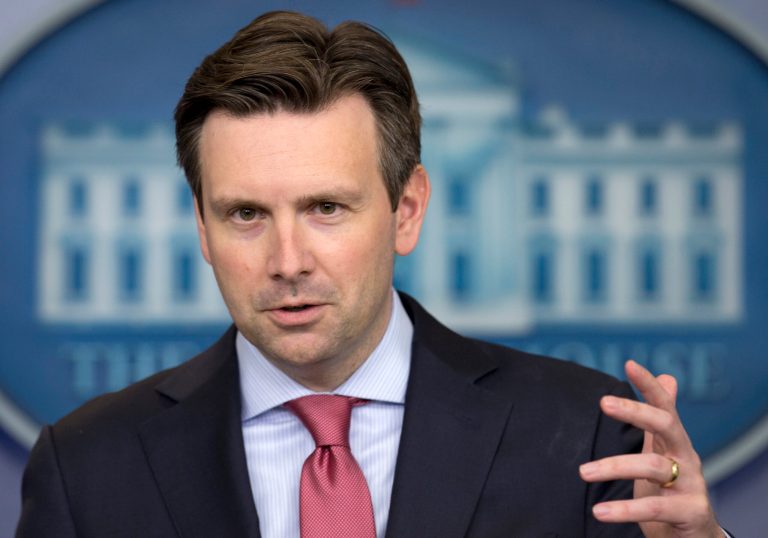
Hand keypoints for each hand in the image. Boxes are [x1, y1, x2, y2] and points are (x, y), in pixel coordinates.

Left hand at [579, 360, 722, 536]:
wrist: (696, 536)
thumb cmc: (673, 490)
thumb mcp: (664, 452)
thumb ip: (659, 419)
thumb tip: (668, 377)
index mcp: (674, 441)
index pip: (664, 406)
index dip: (649, 385)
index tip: (629, 363)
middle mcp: (686, 457)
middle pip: (666, 425)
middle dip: (636, 411)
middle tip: (604, 403)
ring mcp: (691, 484)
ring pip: (653, 467)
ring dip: (615, 466)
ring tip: (583, 472)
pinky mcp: (691, 513)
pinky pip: (656, 508)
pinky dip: (625, 510)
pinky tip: (600, 510)